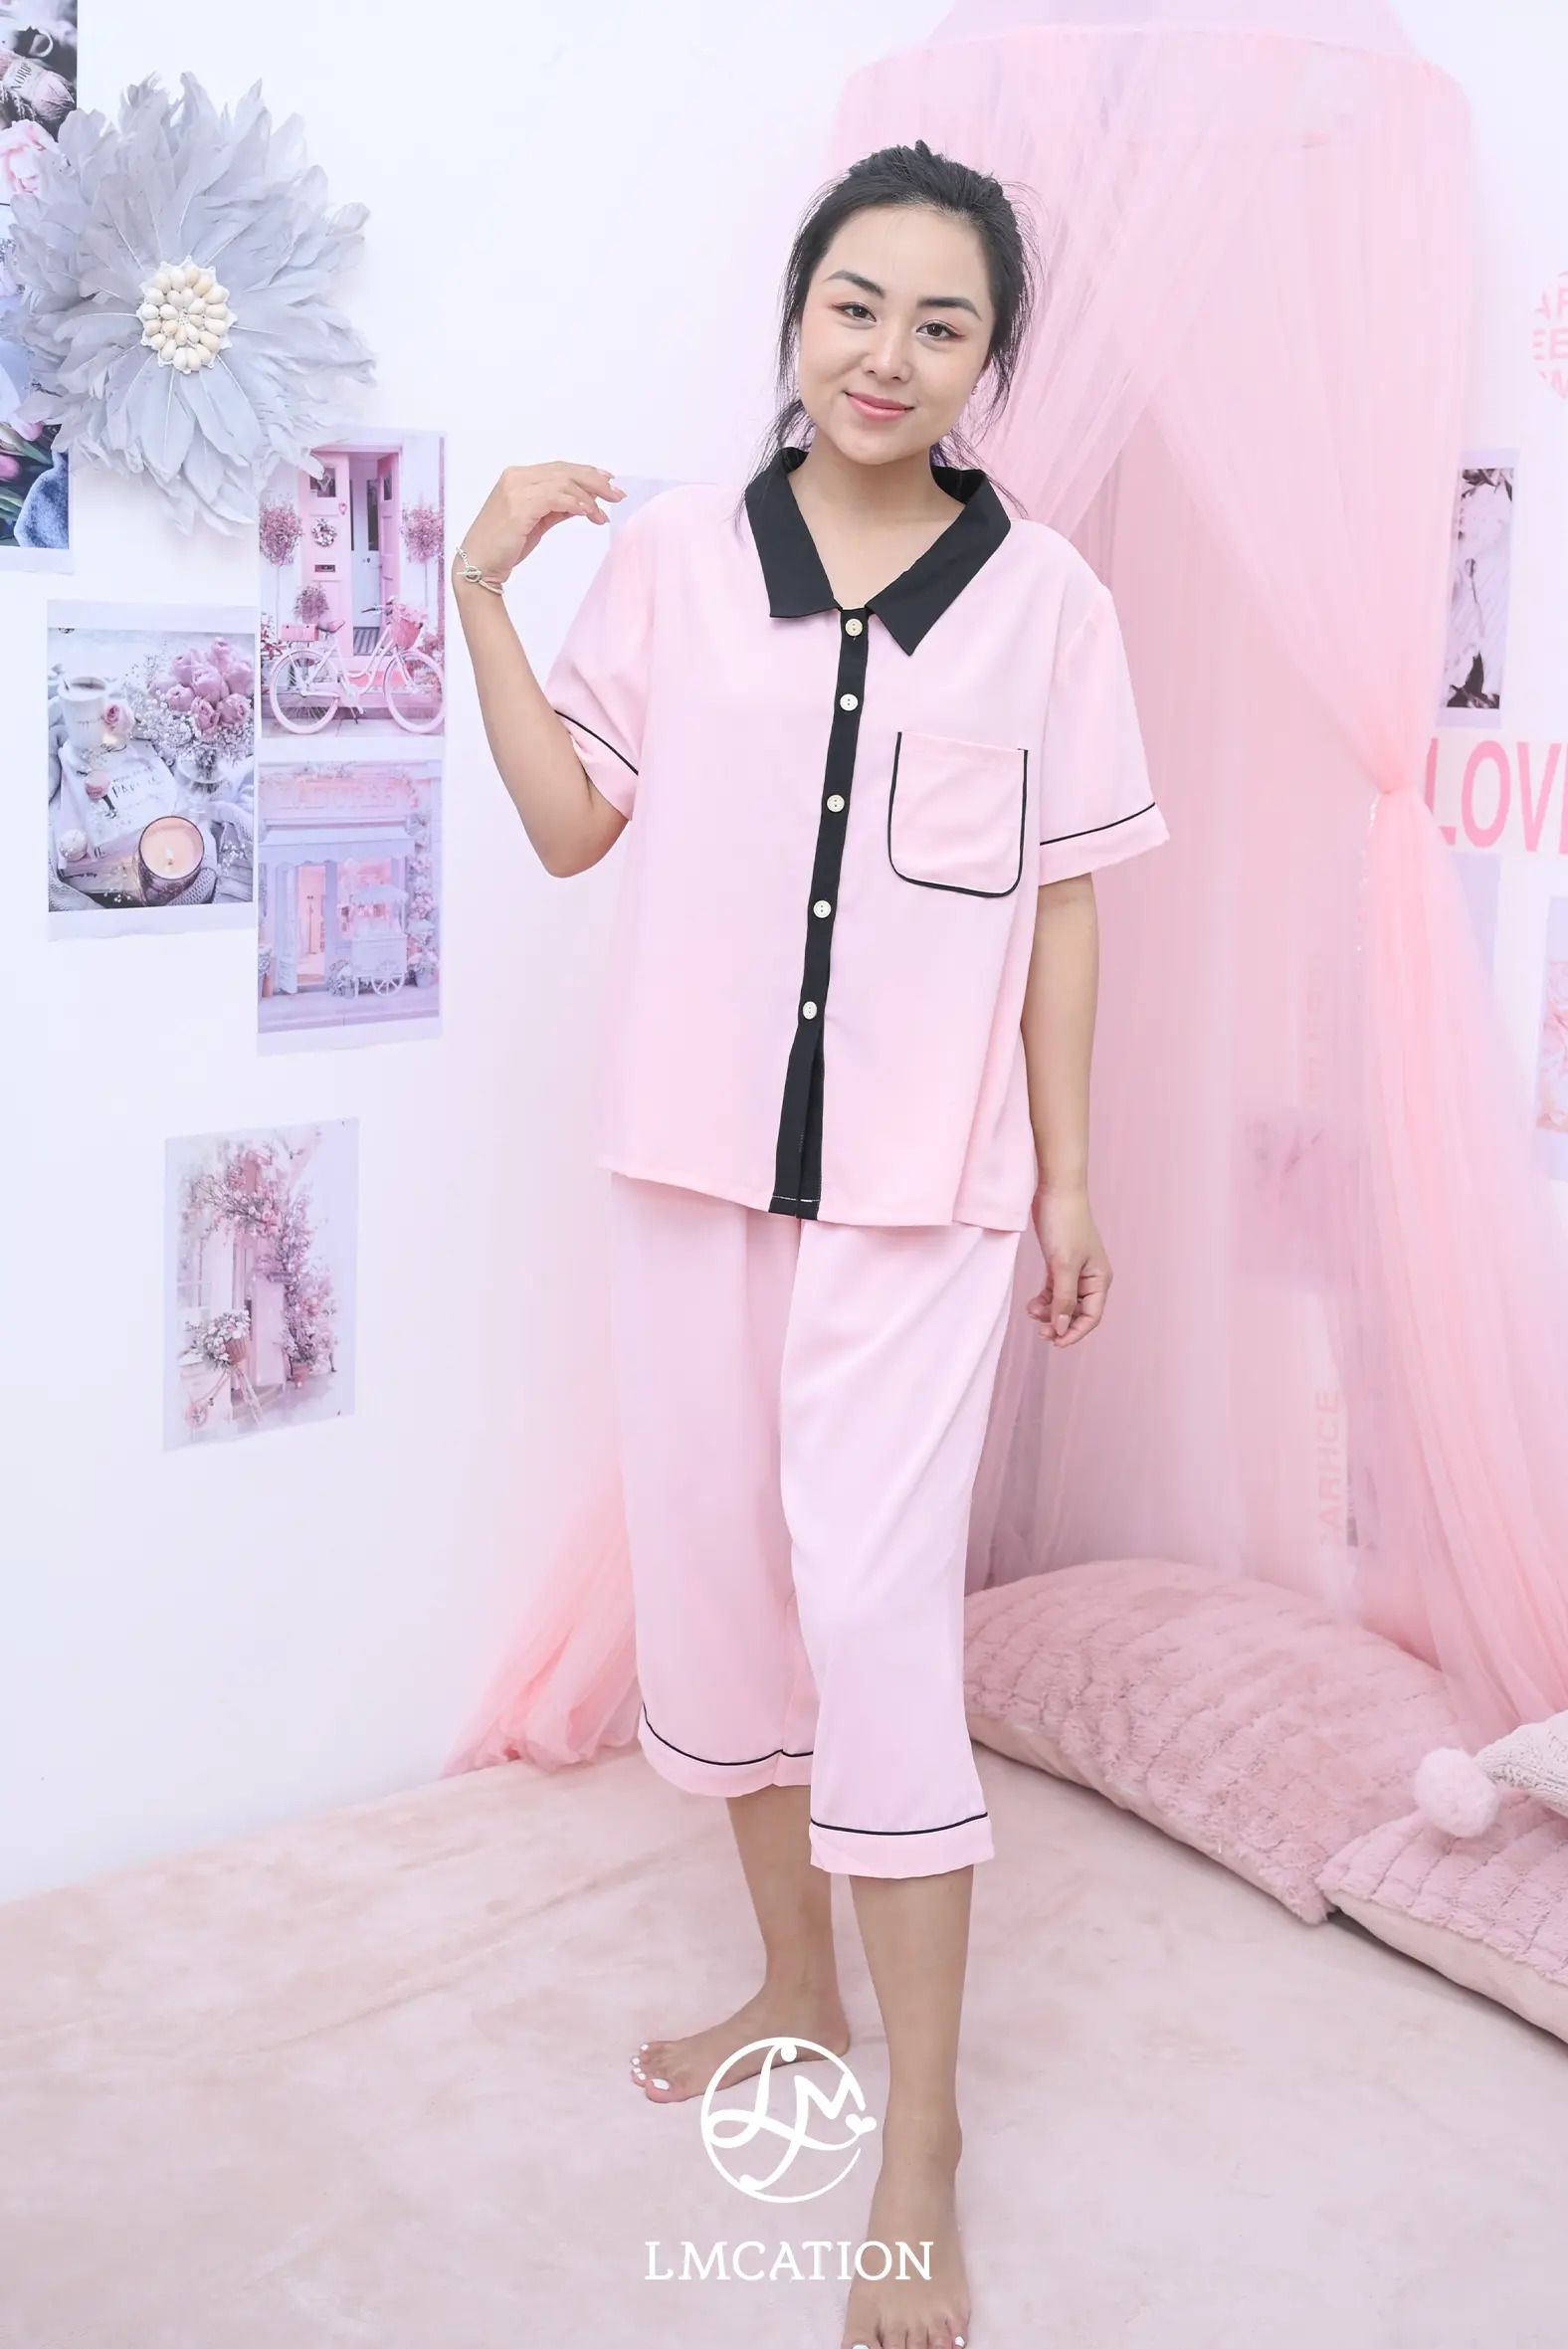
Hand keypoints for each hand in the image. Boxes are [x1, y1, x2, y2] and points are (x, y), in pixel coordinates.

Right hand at [454, 462, 624, 588]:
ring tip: (603, 514)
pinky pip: (557, 497)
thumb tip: (584, 503)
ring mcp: (516, 489)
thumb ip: (556, 508)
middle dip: (595, 481)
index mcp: (517, 477)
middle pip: (565, 471)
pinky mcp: (519, 505)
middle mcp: (516, 477)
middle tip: (618, 494)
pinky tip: (589, 514)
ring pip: (564, 482)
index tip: (609, 481)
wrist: (477, 565)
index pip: (559, 468)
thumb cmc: (503, 546)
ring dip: (589, 498)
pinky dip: (577, 504)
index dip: (587, 472)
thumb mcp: (536, 522)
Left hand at [1026, 1182, 1109, 1345]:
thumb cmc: (1064, 1223)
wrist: (1055, 1190)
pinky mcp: (1059, 1264)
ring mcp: (1074, 1271)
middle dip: (1059, 1324)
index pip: (1092, 1317)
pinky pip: (1053, 1291)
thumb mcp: (1063, 1265)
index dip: (1075, 1332)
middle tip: (1040, 1332)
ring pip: (1063, 1304)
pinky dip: (1043, 1300)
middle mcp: (1090, 1278)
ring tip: (1031, 1312)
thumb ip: (1062, 1298)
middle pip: (1077, 1313)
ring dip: (1048, 1312)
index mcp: (1100, 1279)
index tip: (1055, 1341)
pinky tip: (1031, 1304)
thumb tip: (1060, 1328)